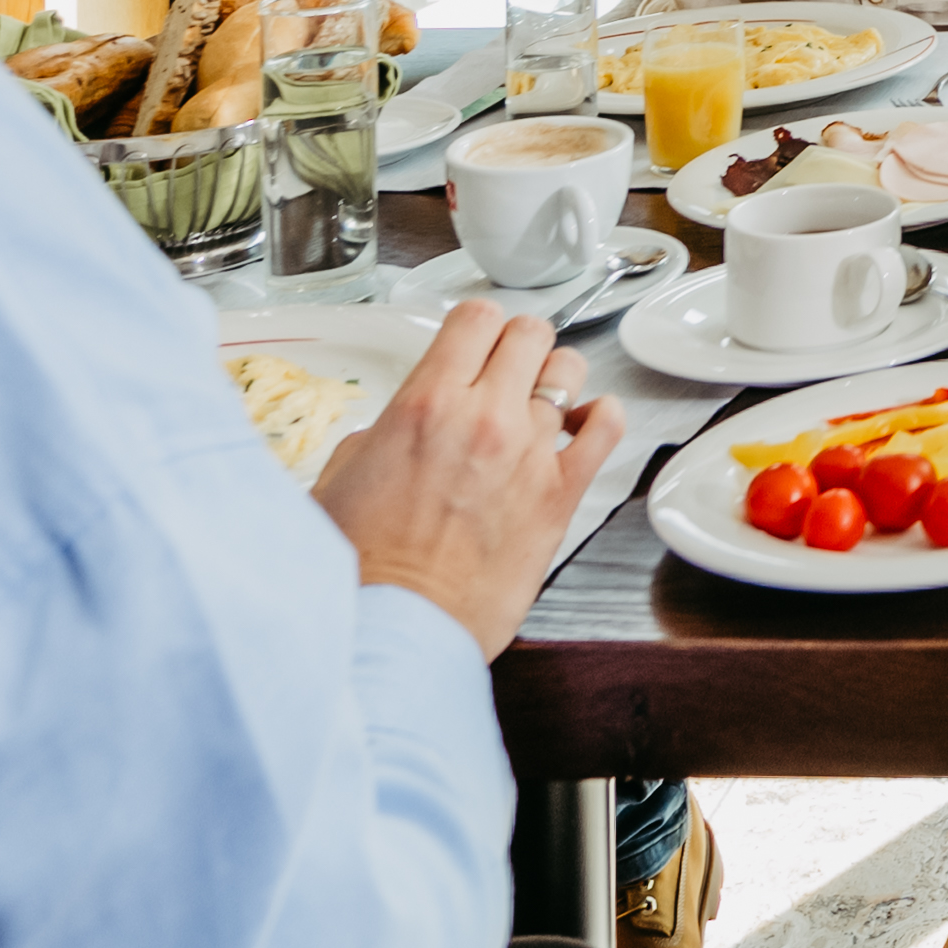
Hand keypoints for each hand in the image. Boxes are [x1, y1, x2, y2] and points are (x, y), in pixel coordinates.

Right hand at [311, 298, 625, 659]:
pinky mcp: (562, 493)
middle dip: (516, 346)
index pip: (474, 318)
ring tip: (538, 404)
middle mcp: (485, 415)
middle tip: (503, 373)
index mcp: (426, 404)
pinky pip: (608, 426)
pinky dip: (600, 416)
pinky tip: (581, 427)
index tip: (471, 344)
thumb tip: (402, 429)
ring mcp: (530, 451)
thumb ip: (379, 437)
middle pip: (529, 334)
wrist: (396, 628)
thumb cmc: (359, 569)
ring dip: (554, 380)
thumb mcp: (338, 481)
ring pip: (570, 369)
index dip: (475, 327)